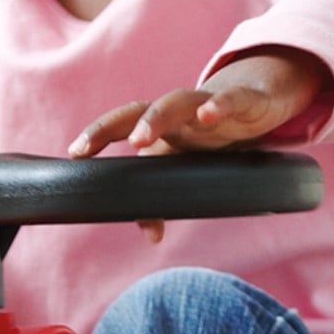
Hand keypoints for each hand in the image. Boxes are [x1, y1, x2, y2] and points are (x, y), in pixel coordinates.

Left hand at [68, 50, 329, 242]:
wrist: (259, 98)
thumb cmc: (213, 135)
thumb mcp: (188, 166)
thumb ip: (165, 197)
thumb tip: (151, 234)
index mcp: (161, 125)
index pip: (121, 125)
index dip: (97, 136)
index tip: (74, 155)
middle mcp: (178, 111)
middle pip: (139, 109)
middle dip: (112, 126)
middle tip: (89, 147)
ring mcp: (207, 104)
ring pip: (177, 101)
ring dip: (156, 118)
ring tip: (141, 138)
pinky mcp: (241, 102)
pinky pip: (229, 101)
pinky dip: (218, 106)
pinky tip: (210, 114)